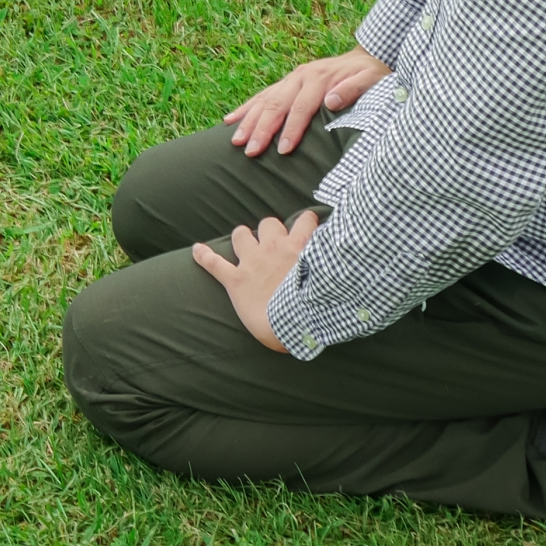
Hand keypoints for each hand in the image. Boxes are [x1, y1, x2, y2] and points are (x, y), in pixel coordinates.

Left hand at [192, 212, 320, 352]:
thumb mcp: (332, 281)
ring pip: (241, 234)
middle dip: (270, 231)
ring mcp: (252, 262)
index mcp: (300, 248)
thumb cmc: (316, 307)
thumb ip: (334, 266)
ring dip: (243, 238)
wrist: (292, 325)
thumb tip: (349, 267)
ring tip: (244, 244)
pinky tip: (196, 249)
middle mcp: (274, 248)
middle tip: (274, 244)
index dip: (306, 222)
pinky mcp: (234, 279)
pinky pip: (213, 262)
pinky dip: (203, 255)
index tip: (309, 226)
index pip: (306, 220)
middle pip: (269, 223)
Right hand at [224, 45, 391, 155]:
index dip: (292, 129)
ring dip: (248, 121)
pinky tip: (229, 120)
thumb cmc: (371, 74)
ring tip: (235, 141)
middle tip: (250, 151)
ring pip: (264, 101)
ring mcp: (291, 79)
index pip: (302, 107)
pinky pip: (262, 96)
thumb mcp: (372, 79)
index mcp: (320, 78)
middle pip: (277, 105)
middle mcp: (301, 77)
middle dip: (262, 129)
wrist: (368, 56)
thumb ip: (354, 89)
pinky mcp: (287, 83)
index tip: (282, 150)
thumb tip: (332, 101)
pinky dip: (245, 108)